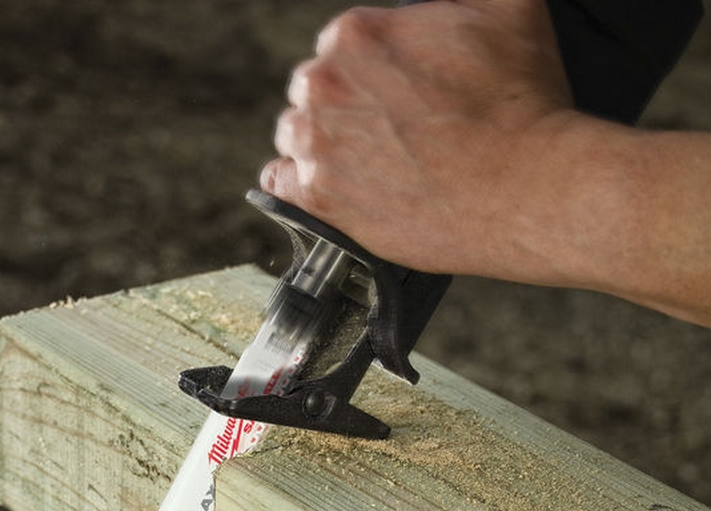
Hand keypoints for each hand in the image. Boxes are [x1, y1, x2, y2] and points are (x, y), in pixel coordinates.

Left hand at [260, 1, 576, 278]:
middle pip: (312, 92)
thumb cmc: (522, 102)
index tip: (391, 96)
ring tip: (362, 164)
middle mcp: (324, 86)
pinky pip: (279, 185)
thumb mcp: (509, 8)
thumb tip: (455, 2)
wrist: (523, 189)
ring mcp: (316, 145)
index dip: (367, 73)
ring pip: (294, 137)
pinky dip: (296, 185)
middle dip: (341, 108)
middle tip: (382, 133)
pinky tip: (324, 188)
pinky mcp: (318, 200)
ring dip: (318, 146)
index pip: (340, 49)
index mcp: (356, 35)